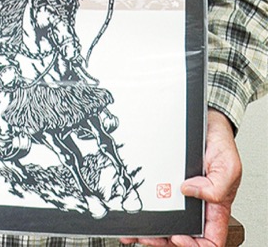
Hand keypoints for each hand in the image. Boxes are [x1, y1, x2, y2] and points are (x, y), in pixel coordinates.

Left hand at [119, 110, 240, 246]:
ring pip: (165, 222)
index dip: (194, 245)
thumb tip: (193, 192)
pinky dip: (141, 210)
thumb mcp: (228, 166)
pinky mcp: (163, 184)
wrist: (204, 124)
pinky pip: (153, 202)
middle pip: (181, 235)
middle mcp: (196, 205)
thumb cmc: (219, 145)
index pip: (208, 240)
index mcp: (214, 208)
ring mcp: (178, 196)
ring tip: (136, 231)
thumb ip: (217, 186)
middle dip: (163, 240)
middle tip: (148, 236)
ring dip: (150, 230)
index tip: (178, 237)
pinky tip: (131, 214)